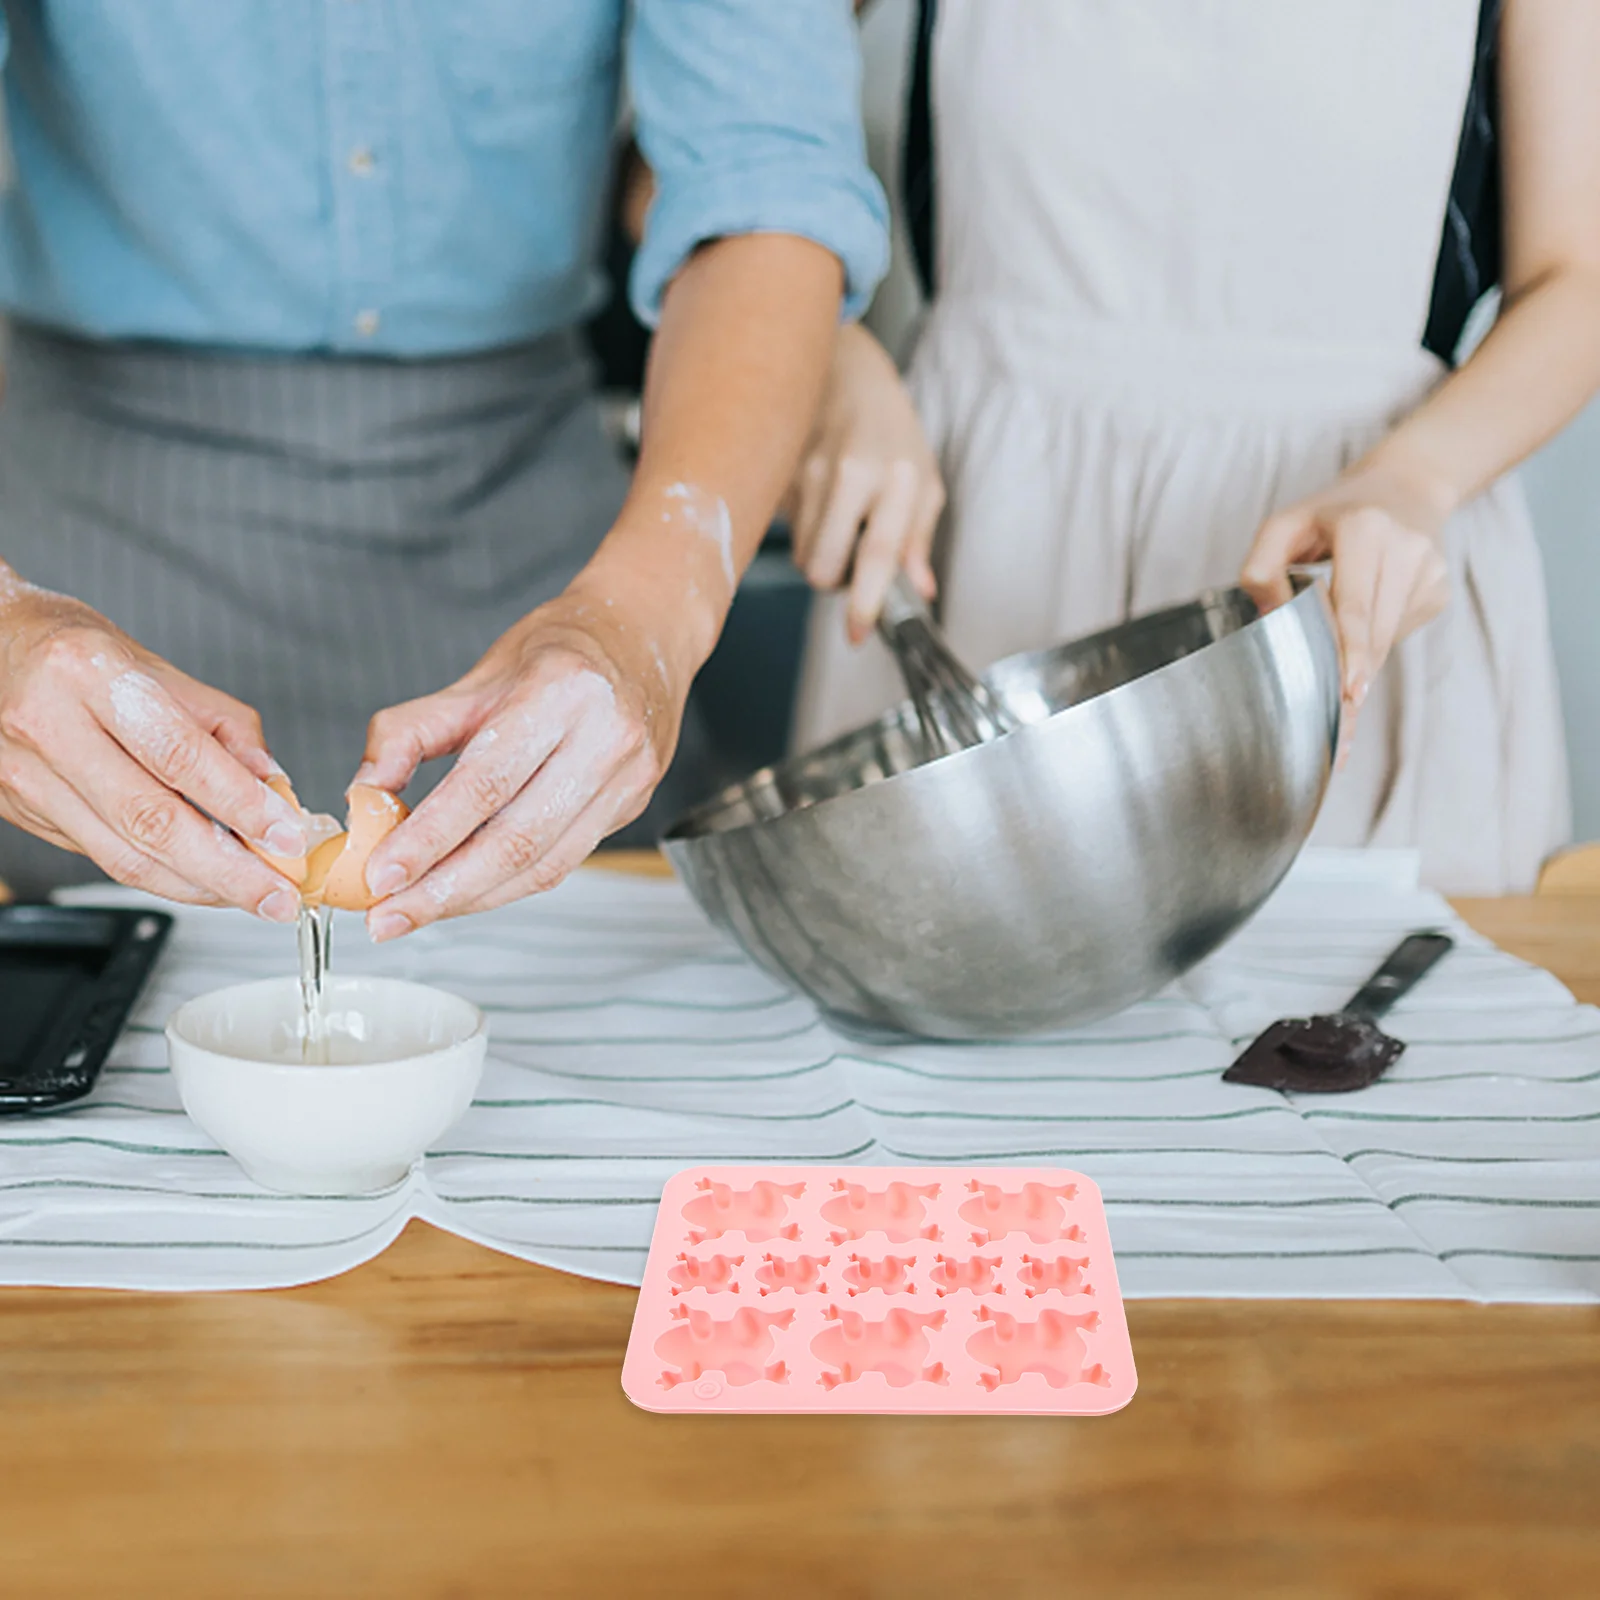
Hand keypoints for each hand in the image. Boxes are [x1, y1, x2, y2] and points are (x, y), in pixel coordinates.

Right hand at [0, 570, 305, 917]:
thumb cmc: (74, 650)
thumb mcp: (156, 666)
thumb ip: (223, 726)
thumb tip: (274, 787)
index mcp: (90, 674)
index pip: (178, 753)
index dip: (240, 803)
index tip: (286, 834)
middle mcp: (49, 726)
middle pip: (150, 820)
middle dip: (228, 870)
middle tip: (279, 894)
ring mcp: (26, 775)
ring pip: (124, 855)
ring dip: (200, 886)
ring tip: (253, 895)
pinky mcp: (21, 811)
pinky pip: (104, 858)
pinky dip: (164, 877)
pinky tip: (204, 881)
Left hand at [354, 574, 687, 939]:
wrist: (641, 635)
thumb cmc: (557, 651)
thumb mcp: (474, 678)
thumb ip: (410, 733)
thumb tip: (362, 796)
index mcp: (562, 692)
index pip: (485, 783)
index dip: (429, 837)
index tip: (380, 874)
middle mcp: (606, 737)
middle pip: (518, 838)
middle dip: (444, 889)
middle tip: (389, 916)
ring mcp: (628, 777)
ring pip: (544, 864)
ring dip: (473, 898)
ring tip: (417, 912)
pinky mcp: (634, 805)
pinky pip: (564, 861)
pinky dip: (508, 885)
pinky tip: (466, 892)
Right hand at [788, 322, 944, 642]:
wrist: (844, 370)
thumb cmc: (891, 429)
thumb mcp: (924, 480)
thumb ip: (918, 538)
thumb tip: (920, 590)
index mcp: (892, 475)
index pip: (876, 551)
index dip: (865, 600)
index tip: (858, 633)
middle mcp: (846, 473)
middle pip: (821, 567)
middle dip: (834, 580)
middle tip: (853, 559)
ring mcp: (805, 471)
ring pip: (800, 553)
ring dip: (820, 553)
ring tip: (840, 522)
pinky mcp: (778, 472)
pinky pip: (786, 529)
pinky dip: (804, 528)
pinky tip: (820, 500)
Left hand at [1239, 462, 1451, 762]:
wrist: (1405, 487)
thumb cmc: (1331, 512)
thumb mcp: (1284, 524)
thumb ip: (1261, 566)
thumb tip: (1270, 617)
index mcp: (1366, 530)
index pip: (1356, 604)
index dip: (1352, 652)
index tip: (1350, 692)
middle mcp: (1407, 549)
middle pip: (1373, 632)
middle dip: (1351, 682)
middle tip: (1336, 735)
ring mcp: (1430, 572)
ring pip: (1387, 640)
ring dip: (1361, 674)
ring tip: (1342, 716)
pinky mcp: (1439, 590)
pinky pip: (1397, 633)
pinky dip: (1373, 650)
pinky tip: (1358, 648)